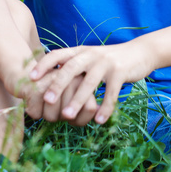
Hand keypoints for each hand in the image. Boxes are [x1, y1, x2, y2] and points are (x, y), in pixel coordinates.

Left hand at [30, 43, 154, 124]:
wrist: (139, 52)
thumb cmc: (108, 60)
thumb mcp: (88, 58)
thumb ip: (72, 66)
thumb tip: (48, 82)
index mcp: (79, 51)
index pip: (57, 54)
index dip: (43, 65)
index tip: (31, 78)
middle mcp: (90, 55)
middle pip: (70, 69)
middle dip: (57, 85)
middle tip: (46, 100)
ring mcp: (106, 63)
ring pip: (89, 83)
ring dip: (77, 101)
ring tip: (67, 116)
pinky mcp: (120, 72)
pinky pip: (111, 93)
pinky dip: (105, 107)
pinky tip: (98, 120)